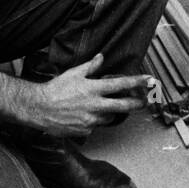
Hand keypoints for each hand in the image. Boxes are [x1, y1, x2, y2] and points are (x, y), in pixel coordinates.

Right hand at [30, 53, 151, 136]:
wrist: (38, 108)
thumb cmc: (55, 89)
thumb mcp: (73, 74)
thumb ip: (90, 67)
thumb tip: (101, 57)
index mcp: (93, 88)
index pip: (121, 84)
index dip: (137, 81)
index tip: (150, 80)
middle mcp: (95, 105)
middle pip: (124, 105)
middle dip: (137, 103)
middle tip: (144, 101)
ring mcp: (91, 119)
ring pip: (109, 117)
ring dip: (110, 113)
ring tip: (100, 107)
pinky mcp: (85, 130)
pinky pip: (95, 126)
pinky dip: (93, 121)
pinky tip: (83, 116)